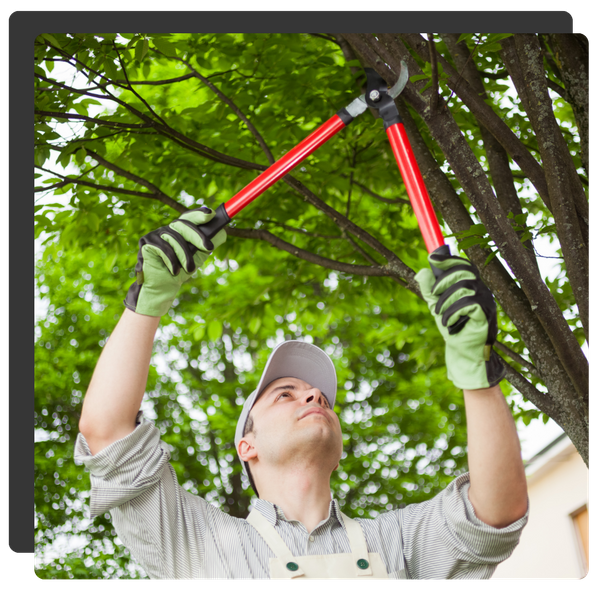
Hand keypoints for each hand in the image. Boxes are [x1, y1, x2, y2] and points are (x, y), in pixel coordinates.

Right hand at [124, 207, 226, 316]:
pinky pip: (162, 247)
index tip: (211, 214)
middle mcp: (167, 229)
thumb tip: (222, 233)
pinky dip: (171, 260)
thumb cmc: (180, 271)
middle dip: (197, 236)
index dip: (199, 214)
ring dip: (184, 256)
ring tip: (189, 270)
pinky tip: (174, 271)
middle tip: (209, 248)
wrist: (162, 288)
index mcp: (179, 231)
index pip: (189, 218)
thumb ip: (206, 245)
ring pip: (174, 238)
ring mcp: (155, 234)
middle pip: (183, 224)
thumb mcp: (197, 257)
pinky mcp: (146, 242)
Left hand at [414, 250, 504, 389]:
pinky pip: (469, 304)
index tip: (432, 259)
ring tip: (440, 315)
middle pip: (464, 272)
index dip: (449, 260)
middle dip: (444, 282)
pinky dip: (453, 313)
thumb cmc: (452, 328)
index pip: (464, 265)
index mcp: (471, 286)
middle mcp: (482, 291)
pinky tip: (449, 323)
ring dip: (446, 301)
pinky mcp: (486, 315)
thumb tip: (422, 271)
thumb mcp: (436, 306)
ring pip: (464, 287)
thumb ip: (429, 290)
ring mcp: (487, 302)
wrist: (462, 352)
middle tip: (433, 295)